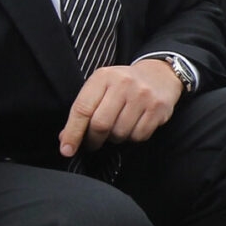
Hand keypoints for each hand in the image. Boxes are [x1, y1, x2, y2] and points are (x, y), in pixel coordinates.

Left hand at [58, 59, 183, 157]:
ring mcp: (142, 96)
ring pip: (119, 133)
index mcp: (103, 76)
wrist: (159, 75)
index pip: (82, 109)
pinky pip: (139, 136)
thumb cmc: (123, 85)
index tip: (67, 149)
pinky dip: (132, 137)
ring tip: (117, 128)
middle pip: (101, 124)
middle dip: (93, 140)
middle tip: (93, 142)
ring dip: (114, 138)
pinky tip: (133, 127)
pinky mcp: (158, 108)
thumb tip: (66, 138)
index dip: (72, 132)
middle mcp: (123, 83)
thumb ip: (84, 109)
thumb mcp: (101, 88)